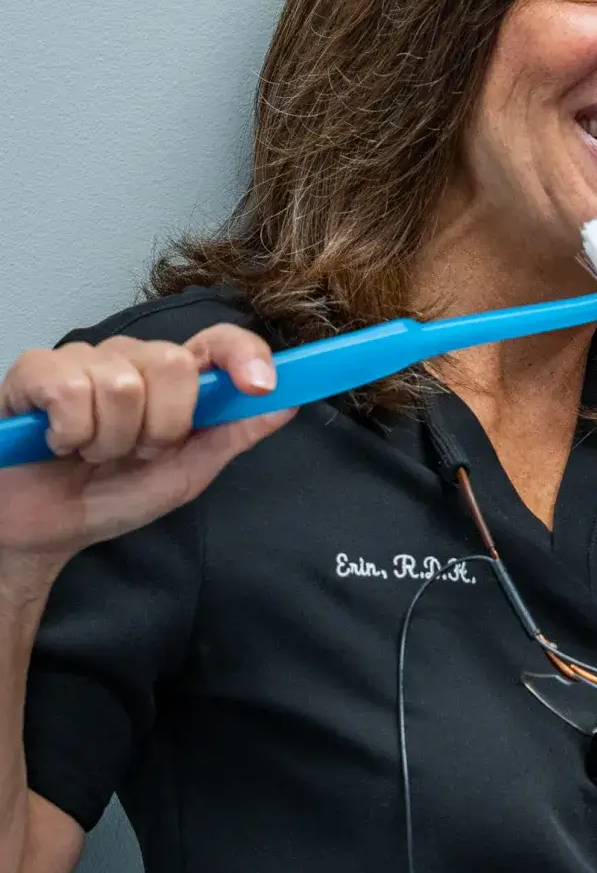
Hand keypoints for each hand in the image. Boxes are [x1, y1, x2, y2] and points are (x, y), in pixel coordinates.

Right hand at [0, 325, 294, 568]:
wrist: (42, 532)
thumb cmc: (110, 495)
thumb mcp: (185, 474)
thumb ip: (232, 436)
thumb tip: (287, 404)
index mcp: (175, 379)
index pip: (219, 341)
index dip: (245, 353)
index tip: (261, 386)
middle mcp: (133, 358)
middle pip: (173, 364)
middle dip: (160, 427)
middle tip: (135, 453)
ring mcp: (82, 359)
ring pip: (122, 385)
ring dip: (110, 439)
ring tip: (91, 454)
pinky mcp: (34, 372)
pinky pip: (69, 390)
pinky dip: (69, 432)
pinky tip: (57, 443)